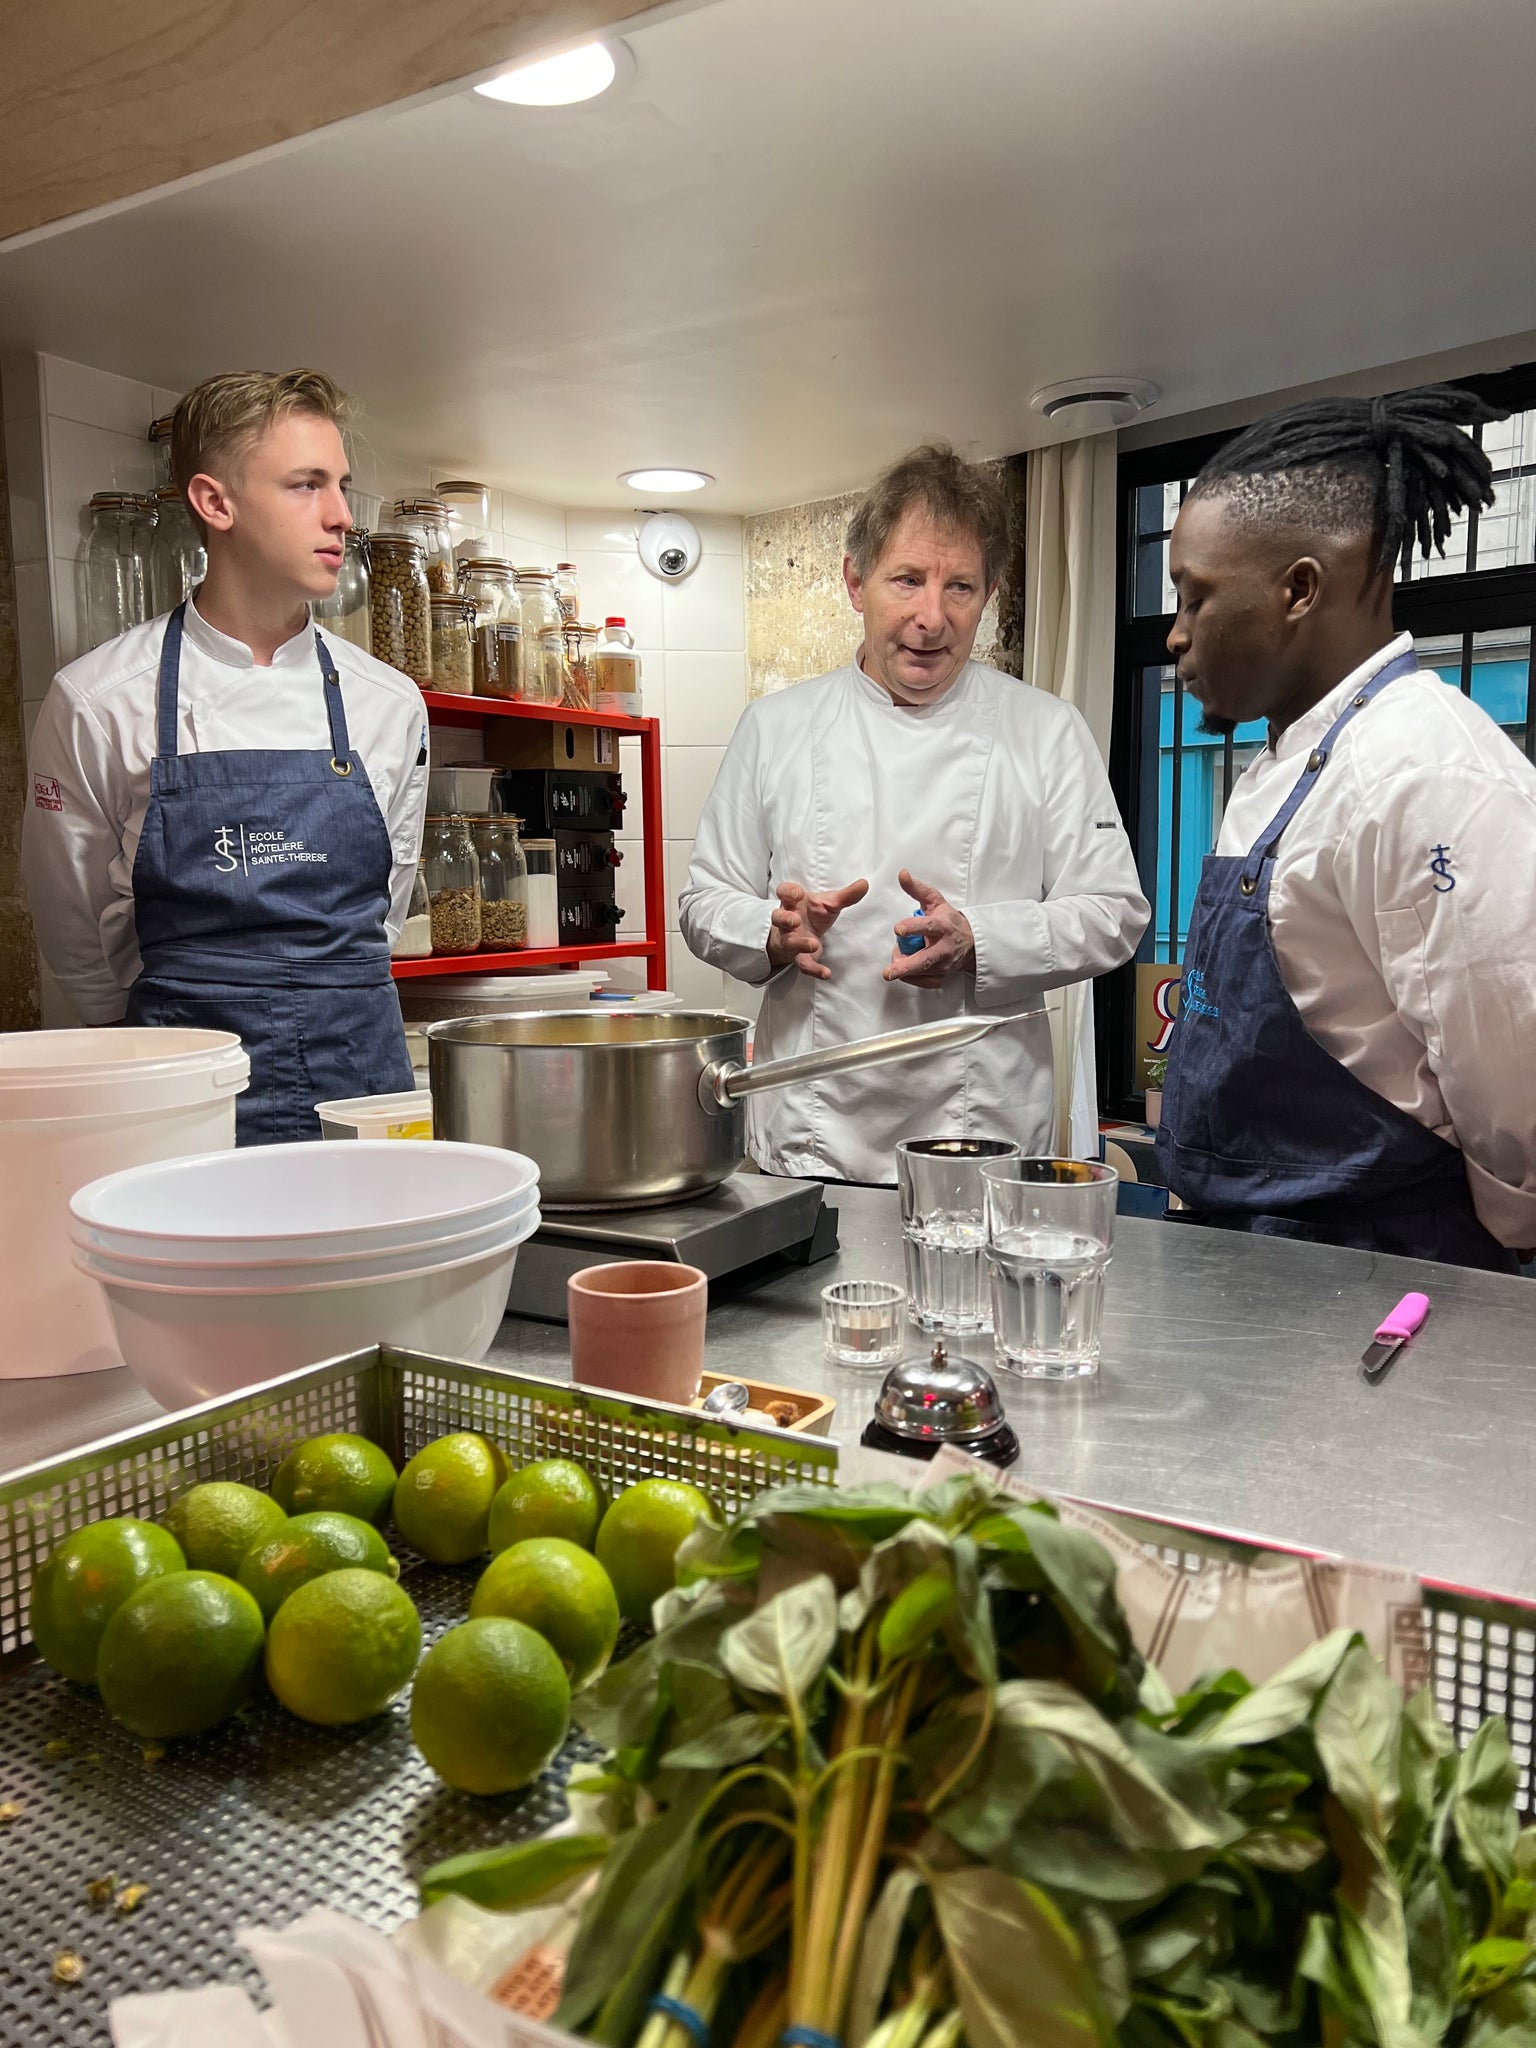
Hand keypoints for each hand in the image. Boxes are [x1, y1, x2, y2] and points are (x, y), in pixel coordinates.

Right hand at [767, 877, 869, 979]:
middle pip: (778, 917)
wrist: (802, 933)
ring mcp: (791, 939)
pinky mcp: (799, 956)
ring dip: (798, 944)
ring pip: (788, 942)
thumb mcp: (829, 903)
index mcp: (793, 902)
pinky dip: (814, 970)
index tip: (798, 894)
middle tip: (795, 920)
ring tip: (814, 944)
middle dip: (784, 919)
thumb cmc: (812, 913)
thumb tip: (864, 884)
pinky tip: (826, 973)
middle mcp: (788, 921)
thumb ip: (845, 896)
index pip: (783, 892)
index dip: (788, 892)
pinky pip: (803, 964)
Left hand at [883, 869, 973, 988]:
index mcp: (943, 926)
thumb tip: (902, 874)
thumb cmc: (949, 920)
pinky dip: (910, 977)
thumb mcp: (935, 901)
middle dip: (906, 966)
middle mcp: (944, 948)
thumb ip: (917, 889)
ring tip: (899, 957)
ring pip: (919, 971)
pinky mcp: (941, 978)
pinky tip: (905, 970)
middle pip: (925, 959)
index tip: (898, 929)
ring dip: (904, 967)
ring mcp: (943, 965)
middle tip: (889, 972)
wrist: (970, 943)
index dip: (912, 928)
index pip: (928, 927)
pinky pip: (921, 982)